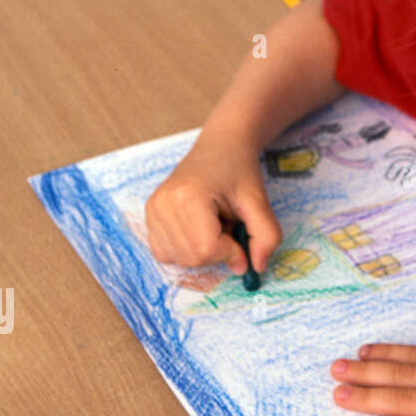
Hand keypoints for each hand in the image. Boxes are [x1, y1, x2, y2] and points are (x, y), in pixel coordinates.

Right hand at [144, 129, 281, 276]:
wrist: (221, 147)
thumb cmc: (239, 171)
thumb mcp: (260, 202)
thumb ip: (266, 236)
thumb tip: (257, 268)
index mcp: (188, 196)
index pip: (206, 249)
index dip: (231, 252)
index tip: (242, 237)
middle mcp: (162, 204)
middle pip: (192, 258)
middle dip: (219, 251)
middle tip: (229, 225)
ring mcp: (152, 209)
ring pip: (179, 260)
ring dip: (204, 251)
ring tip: (215, 223)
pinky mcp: (149, 214)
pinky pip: (166, 253)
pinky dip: (187, 250)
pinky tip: (200, 229)